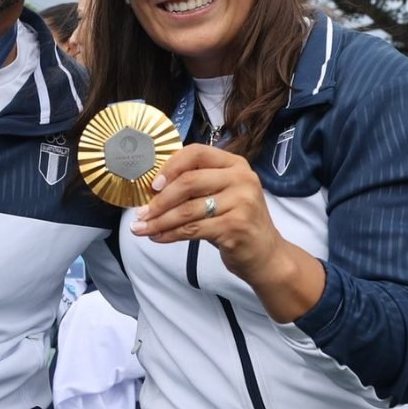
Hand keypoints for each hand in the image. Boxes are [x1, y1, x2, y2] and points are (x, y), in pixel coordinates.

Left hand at [129, 145, 322, 320]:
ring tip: (142, 229)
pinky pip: (192, 229)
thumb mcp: (221, 196)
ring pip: (187, 209)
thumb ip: (196, 186)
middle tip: (141, 213)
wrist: (266, 255)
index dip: (171, 166)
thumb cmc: (237, 222)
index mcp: (235, 164)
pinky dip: (170, 234)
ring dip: (159, 221)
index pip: (196, 153)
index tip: (153, 185)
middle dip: (159, 200)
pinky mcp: (235, 227)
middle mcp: (241, 179)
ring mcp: (241, 202)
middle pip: (189, 181)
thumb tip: (153, 189)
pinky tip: (158, 238)